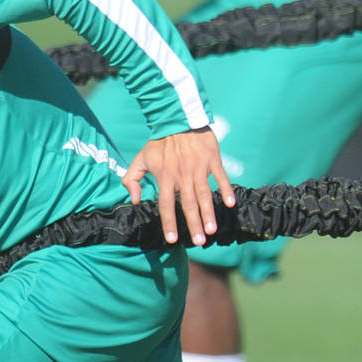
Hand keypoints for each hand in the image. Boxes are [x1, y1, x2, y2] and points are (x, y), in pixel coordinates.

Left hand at [122, 127, 235, 245]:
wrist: (178, 119)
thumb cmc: (159, 142)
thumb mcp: (140, 159)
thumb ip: (132, 179)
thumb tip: (135, 201)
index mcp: (165, 177)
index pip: (165, 205)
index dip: (169, 223)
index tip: (172, 240)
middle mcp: (182, 175)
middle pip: (187, 204)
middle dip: (193, 224)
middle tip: (199, 242)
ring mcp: (198, 167)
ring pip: (204, 194)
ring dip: (208, 213)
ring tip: (212, 230)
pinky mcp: (212, 159)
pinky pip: (220, 177)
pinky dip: (226, 189)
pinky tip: (230, 203)